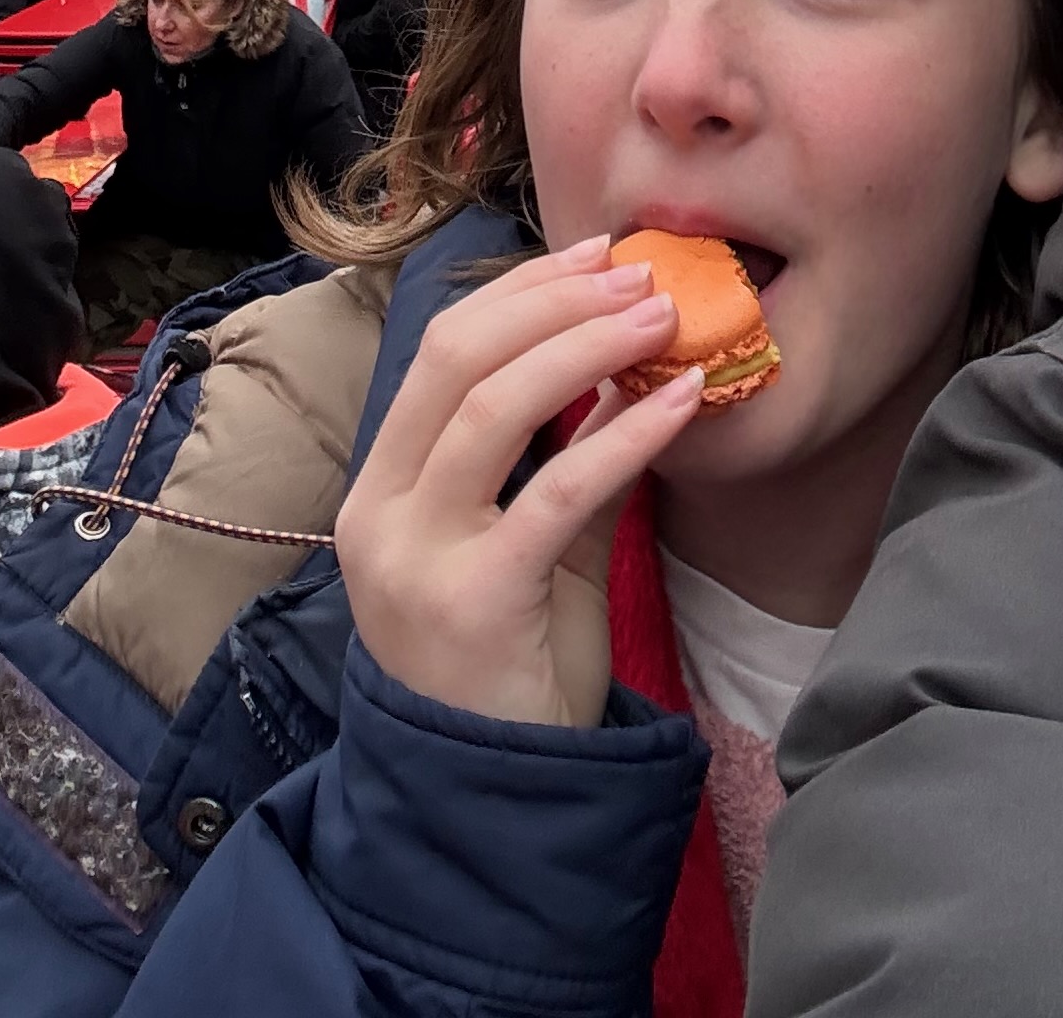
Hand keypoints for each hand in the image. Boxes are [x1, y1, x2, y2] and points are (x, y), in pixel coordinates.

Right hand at [333, 238, 702, 730]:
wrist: (490, 806)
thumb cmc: (510, 669)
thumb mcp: (531, 549)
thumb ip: (563, 458)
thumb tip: (627, 363)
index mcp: (382, 489)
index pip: (439, 352)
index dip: (520, 292)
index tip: (594, 256)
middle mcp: (383, 512)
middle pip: (458, 359)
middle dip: (556, 301)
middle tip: (639, 276)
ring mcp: (418, 555)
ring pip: (494, 406)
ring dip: (588, 345)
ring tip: (663, 318)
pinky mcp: (475, 600)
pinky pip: (558, 490)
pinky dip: (625, 433)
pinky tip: (680, 402)